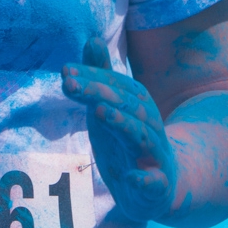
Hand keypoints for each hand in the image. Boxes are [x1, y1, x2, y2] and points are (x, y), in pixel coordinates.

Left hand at [62, 37, 176, 222]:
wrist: (162, 188)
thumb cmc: (128, 143)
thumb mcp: (112, 108)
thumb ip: (102, 78)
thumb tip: (92, 39)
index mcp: (139, 106)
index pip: (117, 85)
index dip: (92, 76)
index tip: (65, 71)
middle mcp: (150, 126)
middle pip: (128, 105)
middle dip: (100, 93)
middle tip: (70, 85)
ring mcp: (155, 156)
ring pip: (143, 137)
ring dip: (123, 124)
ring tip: (100, 113)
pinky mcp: (158, 186)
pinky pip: (155, 182)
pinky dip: (145, 180)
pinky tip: (131, 178)